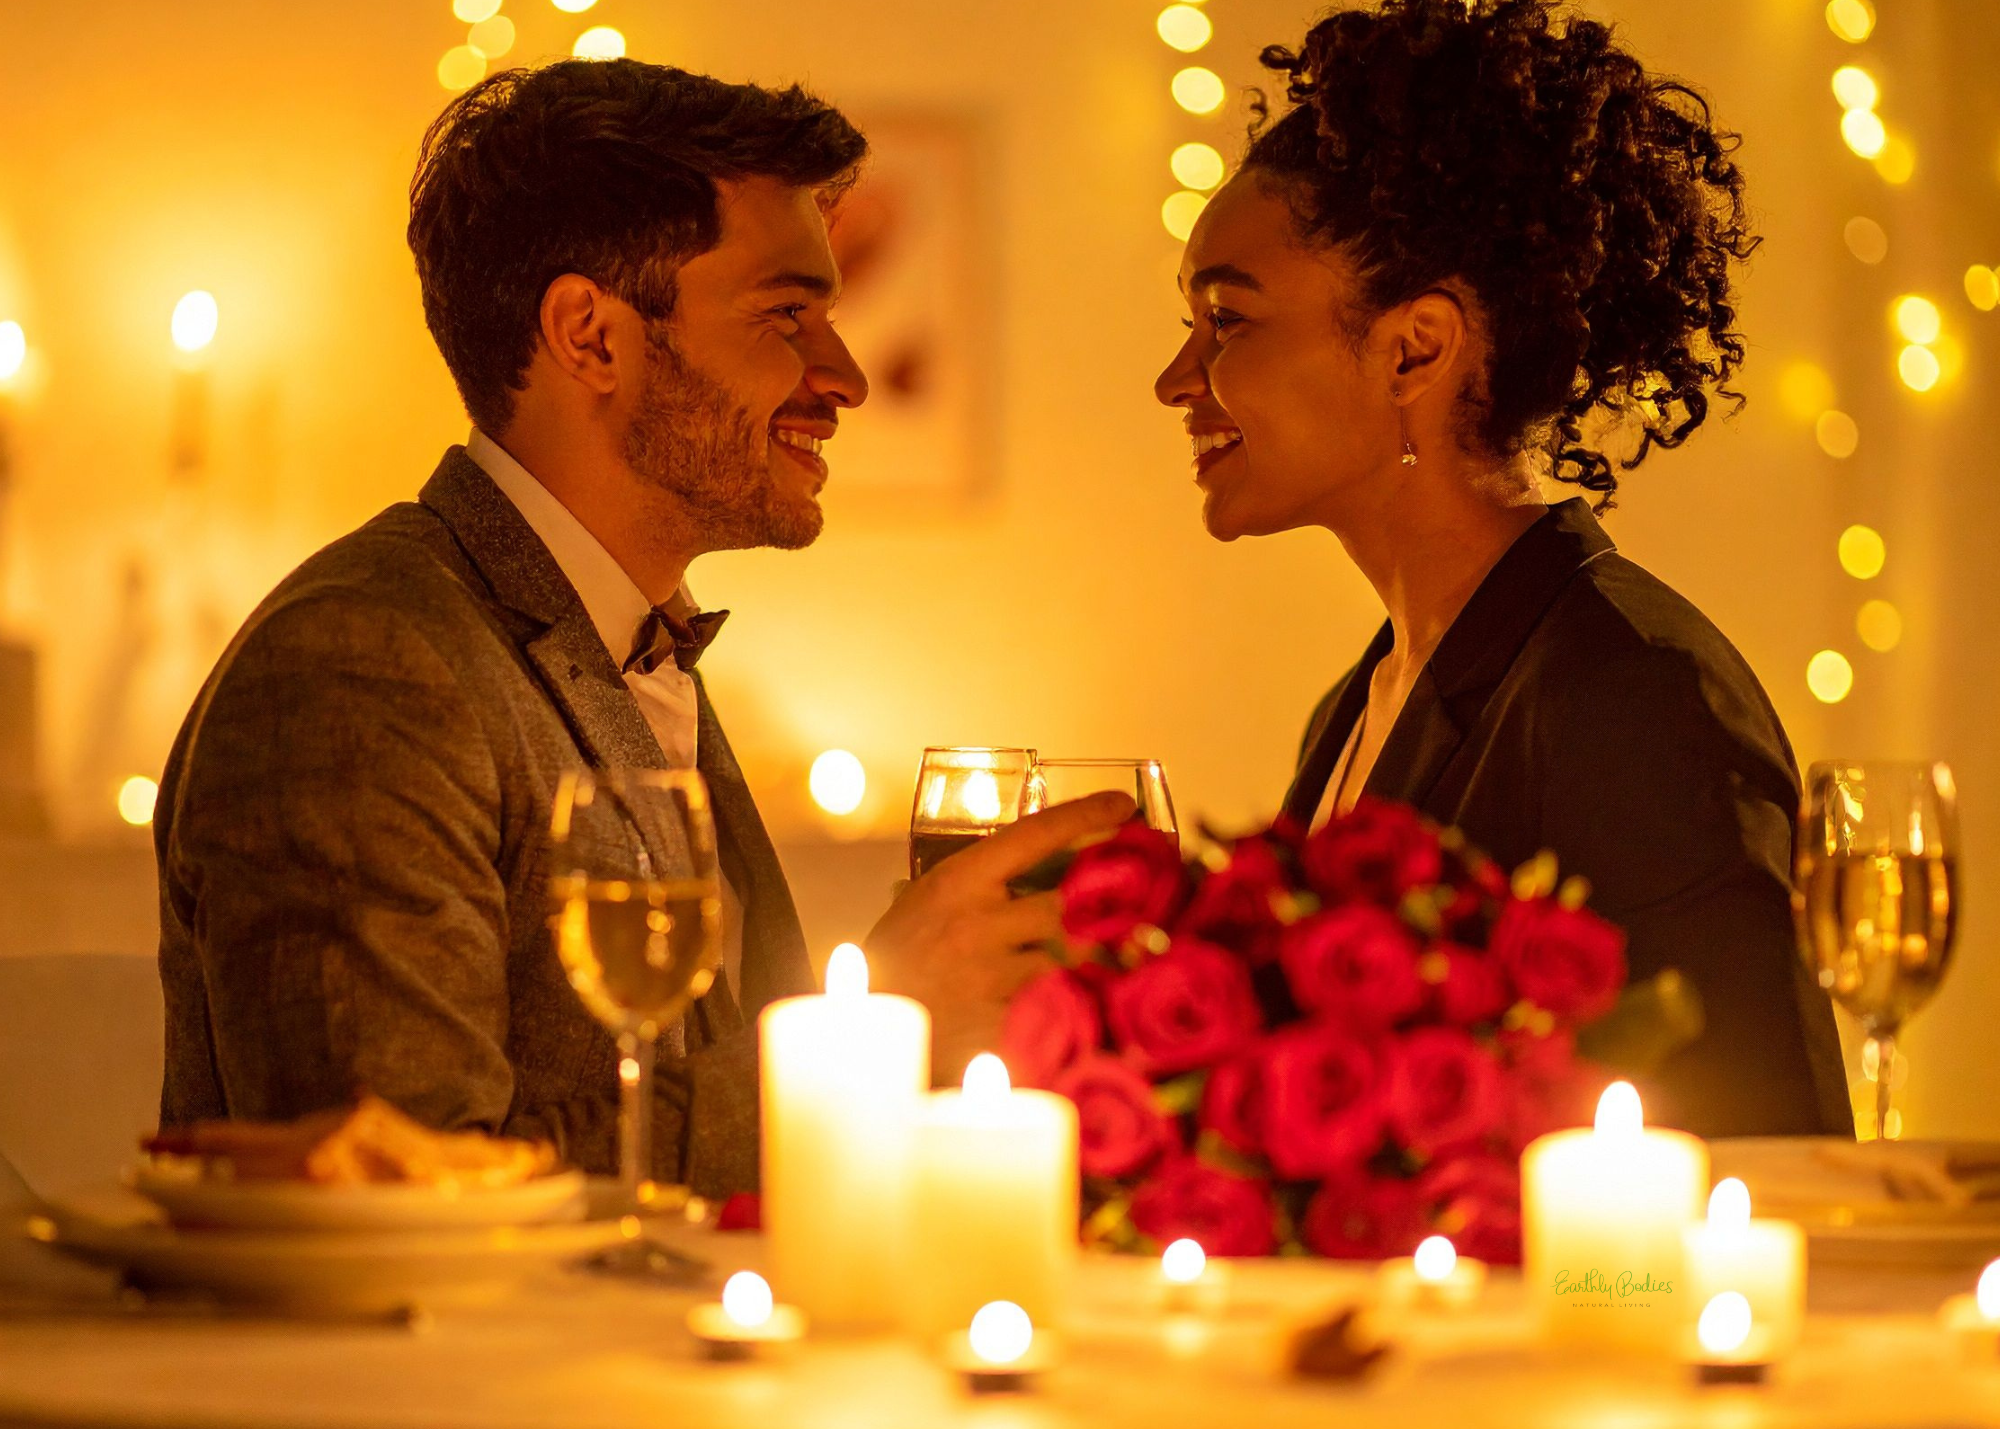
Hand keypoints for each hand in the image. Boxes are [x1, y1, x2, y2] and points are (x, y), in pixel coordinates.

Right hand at [866, 791, 1135, 1082]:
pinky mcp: (1001, 1025)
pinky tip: (1064, 1011)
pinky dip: (1062, 1006)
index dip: (1086, 815)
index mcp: (959, 882)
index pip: (1035, 834)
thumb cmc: (896, 959)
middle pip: (1070, 903)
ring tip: (1097, 964)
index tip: (1125, 805)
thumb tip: (1042, 862)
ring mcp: (991, 977)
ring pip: (1069, 958)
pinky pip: (1053, 1007)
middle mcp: (979, 923)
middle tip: (1129, 906)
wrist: (860, 1030)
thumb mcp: (926, 901)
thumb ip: (979, 884)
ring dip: (1081, 961)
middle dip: (1100, 908)